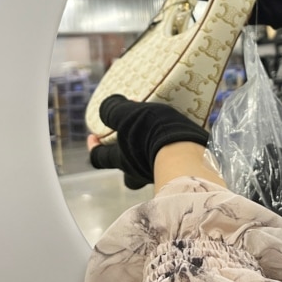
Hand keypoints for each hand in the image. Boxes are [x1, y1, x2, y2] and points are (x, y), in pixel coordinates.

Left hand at [88, 95, 208, 188]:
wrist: (188, 153)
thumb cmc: (152, 134)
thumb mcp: (128, 115)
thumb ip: (113, 110)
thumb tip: (105, 107)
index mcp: (122, 160)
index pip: (99, 158)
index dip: (94, 147)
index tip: (93, 136)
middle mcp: (138, 172)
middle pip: (126, 172)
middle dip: (126, 158)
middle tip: (132, 141)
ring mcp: (160, 175)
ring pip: (150, 167)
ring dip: (151, 152)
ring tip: (160, 132)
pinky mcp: (181, 173)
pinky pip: (172, 162)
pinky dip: (171, 151)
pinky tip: (179, 136)